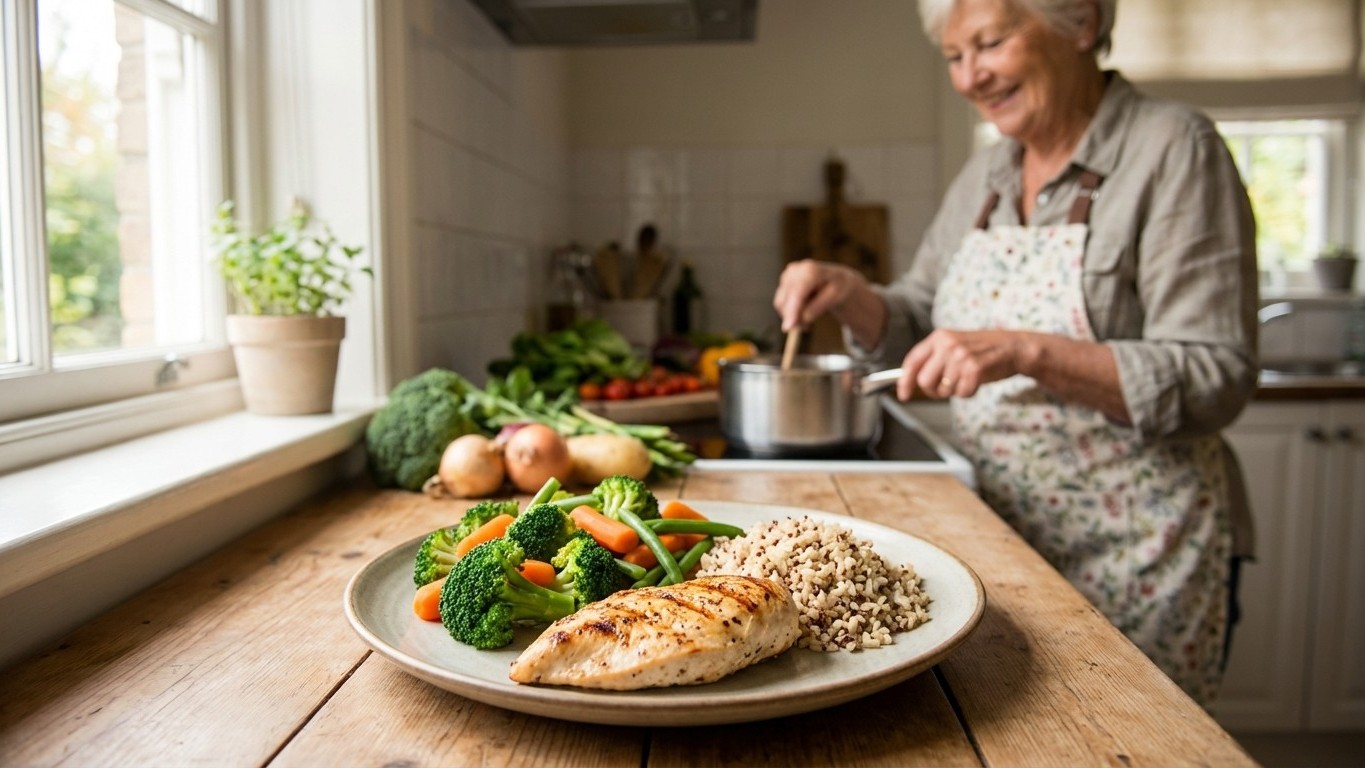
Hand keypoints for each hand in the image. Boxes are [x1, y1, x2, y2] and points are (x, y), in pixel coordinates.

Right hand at [773, 260, 867, 332]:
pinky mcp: (782, 283)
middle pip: (786, 300)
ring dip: (792, 317)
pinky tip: (803, 313)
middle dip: (795, 318)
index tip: (789, 327)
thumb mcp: (836, 297)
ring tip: (808, 322)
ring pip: (781, 304)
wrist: (835, 278)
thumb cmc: (838, 287)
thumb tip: (804, 317)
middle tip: (807, 328)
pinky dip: (790, 313)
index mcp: (810, 270)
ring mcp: (786, 275)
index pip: (797, 293)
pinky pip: (781, 304)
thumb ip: (819, 307)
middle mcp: (794, 270)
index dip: (792, 310)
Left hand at [896, 328, 1026, 399]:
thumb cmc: (982, 349)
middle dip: (933, 391)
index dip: (905, 381)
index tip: (903, 395)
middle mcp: (947, 345)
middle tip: (946, 387)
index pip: (912, 361)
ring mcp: (961, 356)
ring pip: (943, 390)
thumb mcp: (954, 345)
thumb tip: (911, 381)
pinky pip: (961, 394)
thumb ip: (933, 359)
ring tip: (966, 378)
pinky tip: (977, 381)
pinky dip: (969, 392)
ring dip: (954, 391)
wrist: (1012, 347)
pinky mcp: (975, 369)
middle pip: (924, 381)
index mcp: (939, 337)